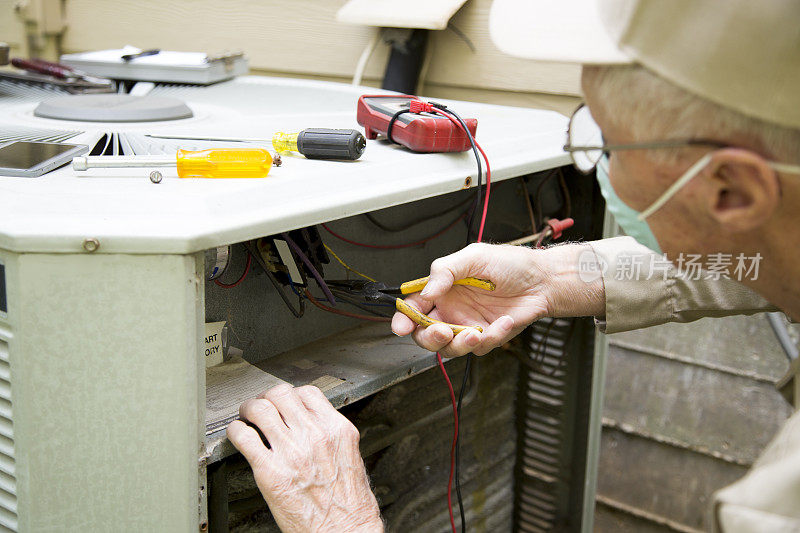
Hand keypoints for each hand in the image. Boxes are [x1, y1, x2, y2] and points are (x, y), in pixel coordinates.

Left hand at [227, 384, 382, 532]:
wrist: (345, 532)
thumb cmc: (350, 505)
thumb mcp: (350, 458)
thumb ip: (330, 437)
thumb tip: (313, 425)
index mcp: (337, 431)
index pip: (308, 393)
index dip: (291, 394)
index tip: (285, 402)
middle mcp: (314, 436)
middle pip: (281, 395)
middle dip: (268, 398)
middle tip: (262, 406)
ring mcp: (291, 452)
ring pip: (260, 409)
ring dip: (249, 409)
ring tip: (247, 416)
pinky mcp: (270, 472)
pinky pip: (244, 437)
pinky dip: (236, 431)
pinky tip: (238, 435)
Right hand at [391, 242, 604, 357]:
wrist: (543, 281)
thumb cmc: (511, 265)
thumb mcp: (474, 256)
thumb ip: (445, 271)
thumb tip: (426, 291)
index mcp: (442, 289)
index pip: (414, 307)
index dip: (404, 318)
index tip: (402, 326)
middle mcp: (451, 310)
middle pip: (425, 334)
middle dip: (429, 338)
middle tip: (441, 332)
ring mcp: (468, 325)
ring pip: (449, 348)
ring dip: (458, 344)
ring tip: (474, 333)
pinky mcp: (487, 337)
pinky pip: (479, 348)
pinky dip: (491, 337)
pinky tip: (502, 322)